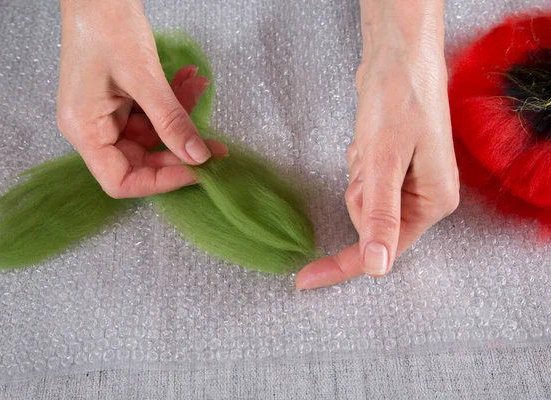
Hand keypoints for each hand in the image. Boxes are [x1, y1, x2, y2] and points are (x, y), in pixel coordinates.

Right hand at [57, 0, 226, 197]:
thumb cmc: (106, 25)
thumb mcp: (144, 77)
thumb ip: (171, 121)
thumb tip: (198, 157)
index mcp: (84, 130)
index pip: (121, 181)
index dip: (160, 182)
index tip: (196, 171)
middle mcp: (91, 129)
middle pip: (140, 161)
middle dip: (178, 149)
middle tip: (213, 143)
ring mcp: (105, 115)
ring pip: (152, 136)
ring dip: (179, 118)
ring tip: (198, 89)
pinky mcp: (119, 102)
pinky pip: (150, 115)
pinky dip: (172, 102)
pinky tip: (189, 81)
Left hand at [296, 0, 458, 288]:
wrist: (397, 56)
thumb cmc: (400, 99)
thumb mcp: (384, 160)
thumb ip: (381, 215)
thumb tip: (378, 265)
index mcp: (432, 202)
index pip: (382, 250)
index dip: (341, 265)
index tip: (306, 279)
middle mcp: (424, 198)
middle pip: (368, 223)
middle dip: (357, 193)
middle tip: (367, 158)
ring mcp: (408, 183)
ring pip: (361, 201)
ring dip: (357, 174)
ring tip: (372, 142)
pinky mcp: (392, 167)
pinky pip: (361, 181)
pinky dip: (357, 162)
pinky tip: (370, 138)